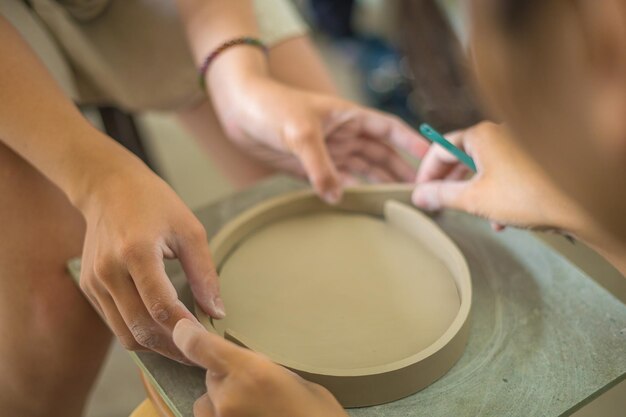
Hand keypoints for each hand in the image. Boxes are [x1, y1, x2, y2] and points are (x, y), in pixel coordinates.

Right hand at [78, 160, 224, 361]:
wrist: (107, 188)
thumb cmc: (154, 203)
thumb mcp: (190, 230)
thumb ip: (204, 274)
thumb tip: (216, 312)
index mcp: (136, 252)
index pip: (161, 306)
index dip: (186, 329)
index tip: (208, 340)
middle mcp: (109, 270)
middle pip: (141, 328)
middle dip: (173, 347)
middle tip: (199, 353)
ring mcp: (94, 281)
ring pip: (125, 334)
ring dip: (156, 347)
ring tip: (184, 347)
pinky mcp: (89, 287)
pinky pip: (115, 324)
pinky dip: (139, 333)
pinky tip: (162, 330)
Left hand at [173, 319, 348, 416]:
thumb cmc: (316, 412)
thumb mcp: (292, 378)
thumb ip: (257, 368)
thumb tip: (238, 365)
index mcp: (252, 372)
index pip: (201, 347)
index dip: (188, 335)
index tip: (183, 328)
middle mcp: (230, 397)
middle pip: (210, 376)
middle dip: (224, 376)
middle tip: (254, 386)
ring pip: (207, 402)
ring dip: (221, 402)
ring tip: (253, 406)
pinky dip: (222, 415)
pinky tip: (250, 415)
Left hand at [213, 76, 427, 202]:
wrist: (238, 112)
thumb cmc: (270, 107)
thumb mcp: (299, 133)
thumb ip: (320, 166)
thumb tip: (337, 196)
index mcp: (349, 117)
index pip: (389, 129)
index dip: (411, 143)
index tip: (433, 159)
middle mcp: (343, 135)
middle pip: (381, 154)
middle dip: (399, 171)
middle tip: (418, 192)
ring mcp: (329, 151)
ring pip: (363, 170)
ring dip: (378, 184)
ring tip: (397, 203)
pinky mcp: (311, 167)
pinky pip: (338, 181)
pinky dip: (351, 192)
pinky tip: (363, 204)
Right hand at [412, 122, 585, 234]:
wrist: (582, 205)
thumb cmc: (528, 195)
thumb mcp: (474, 199)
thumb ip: (442, 195)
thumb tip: (419, 196)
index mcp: (481, 136)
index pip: (440, 149)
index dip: (425, 173)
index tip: (420, 191)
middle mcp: (500, 135)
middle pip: (462, 158)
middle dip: (451, 185)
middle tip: (440, 204)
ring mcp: (519, 147)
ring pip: (484, 170)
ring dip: (475, 194)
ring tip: (475, 216)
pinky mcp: (534, 163)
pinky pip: (505, 175)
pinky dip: (497, 195)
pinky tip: (501, 220)